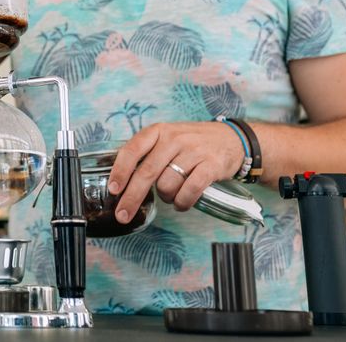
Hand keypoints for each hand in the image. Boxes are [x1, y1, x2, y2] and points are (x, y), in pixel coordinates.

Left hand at [107, 121, 245, 222]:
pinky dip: (182, 203)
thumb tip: (123, 181)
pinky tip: (182, 203)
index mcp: (158, 131)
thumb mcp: (167, 138)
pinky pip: (189, 191)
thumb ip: (148, 154)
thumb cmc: (192, 143)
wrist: (232, 139)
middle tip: (123, 214)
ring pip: (167, 185)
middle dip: (132, 197)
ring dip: (166, 198)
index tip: (113, 190)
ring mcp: (193, 151)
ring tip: (172, 195)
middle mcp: (173, 139)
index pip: (132, 150)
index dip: (120, 171)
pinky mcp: (211, 165)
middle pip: (147, 173)